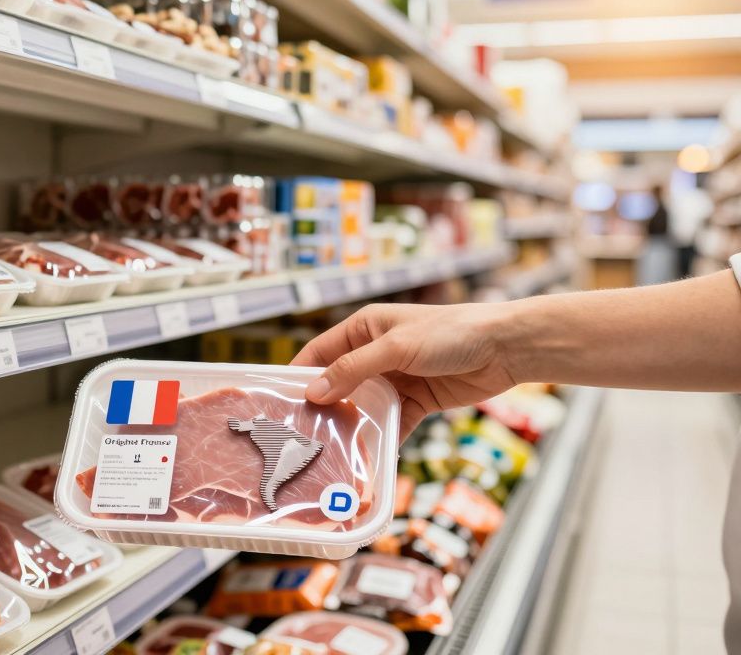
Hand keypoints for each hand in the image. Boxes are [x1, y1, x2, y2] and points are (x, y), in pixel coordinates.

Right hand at [292, 303, 522, 440]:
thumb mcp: (396, 347)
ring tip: (330, 451)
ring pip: (364, 406)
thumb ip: (353, 369)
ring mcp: (397, 379)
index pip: (321, 352)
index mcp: (365, 328)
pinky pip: (392, 423)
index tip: (280, 401)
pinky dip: (382, 439)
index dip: (301, 374)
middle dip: (324, 405)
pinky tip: (370, 459)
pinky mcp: (418, 402)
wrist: (506, 348)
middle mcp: (376, 353)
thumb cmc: (451, 333)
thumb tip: (315, 392)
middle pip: (340, 382)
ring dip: (352, 426)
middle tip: (302, 434)